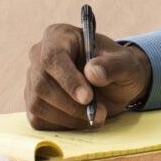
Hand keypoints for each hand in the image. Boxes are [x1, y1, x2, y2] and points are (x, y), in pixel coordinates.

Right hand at [24, 23, 152, 129]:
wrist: (116, 85)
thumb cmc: (119, 68)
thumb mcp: (126, 63)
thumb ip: (113, 65)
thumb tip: (92, 72)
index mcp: (59, 36)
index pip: (53, 57)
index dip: (68, 79)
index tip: (88, 98)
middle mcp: (39, 55)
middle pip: (41, 84)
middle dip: (71, 104)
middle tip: (100, 113)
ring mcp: (33, 80)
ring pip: (38, 104)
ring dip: (70, 117)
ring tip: (98, 116)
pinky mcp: (34, 103)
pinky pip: (39, 120)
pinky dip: (64, 125)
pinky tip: (83, 119)